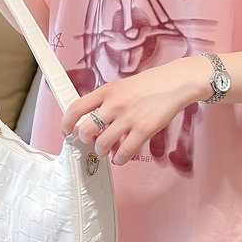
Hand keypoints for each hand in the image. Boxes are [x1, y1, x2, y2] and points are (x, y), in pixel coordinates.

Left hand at [60, 60, 197, 165]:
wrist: (175, 82)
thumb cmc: (150, 84)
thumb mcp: (121, 85)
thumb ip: (106, 99)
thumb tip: (93, 118)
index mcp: (107, 91)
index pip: (76, 108)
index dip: (66, 123)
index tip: (66, 132)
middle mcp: (114, 104)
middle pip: (86, 130)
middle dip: (85, 140)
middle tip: (92, 142)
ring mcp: (129, 117)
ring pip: (102, 144)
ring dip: (102, 151)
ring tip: (107, 151)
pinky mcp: (144, 129)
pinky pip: (125, 152)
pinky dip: (119, 159)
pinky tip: (120, 157)